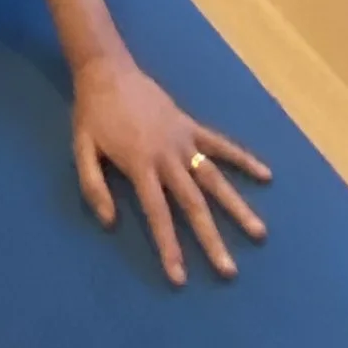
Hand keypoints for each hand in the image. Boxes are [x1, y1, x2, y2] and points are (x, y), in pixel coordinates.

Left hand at [71, 51, 268, 281]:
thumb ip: (93, 186)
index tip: (180, 277)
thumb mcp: (81, 149)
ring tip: (259, 232)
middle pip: (194, 204)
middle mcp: (167, 156)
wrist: (107, 69)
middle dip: (211, 239)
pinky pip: (221, 145)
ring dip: (237, 207)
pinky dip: (243, 158)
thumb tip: (110, 223)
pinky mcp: (191, 126)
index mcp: (140, 165)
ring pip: (215, 178)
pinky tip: (266, 175)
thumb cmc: (93, 114)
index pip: (158, 214)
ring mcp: (184, 140)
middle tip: (229, 271)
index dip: (169, 247)